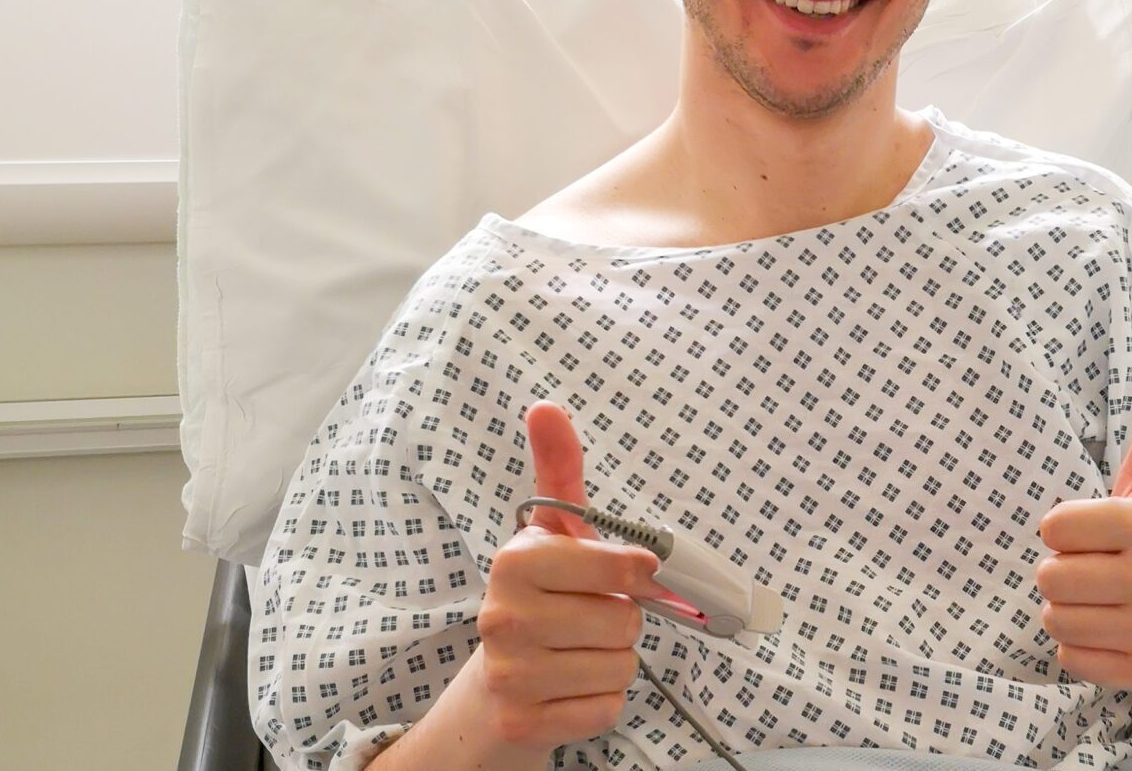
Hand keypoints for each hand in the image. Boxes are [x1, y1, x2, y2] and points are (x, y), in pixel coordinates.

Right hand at [467, 402, 663, 751]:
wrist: (494, 689)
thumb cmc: (541, 599)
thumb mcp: (552, 534)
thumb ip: (559, 471)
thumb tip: (546, 407)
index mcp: (516, 562)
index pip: (624, 565)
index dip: (637, 573)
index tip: (625, 575)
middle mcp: (503, 616)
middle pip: (626, 620)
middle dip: (622, 621)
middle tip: (588, 619)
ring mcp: (509, 674)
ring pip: (620, 665)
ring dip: (612, 662)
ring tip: (576, 653)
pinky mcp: (520, 724)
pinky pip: (606, 708)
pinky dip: (600, 702)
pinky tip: (569, 689)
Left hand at [1035, 354, 1131, 694]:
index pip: (1054, 527)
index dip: (1066, 527)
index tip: (1095, 529)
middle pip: (1050, 575)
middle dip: (1065, 568)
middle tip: (1098, 565)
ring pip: (1055, 618)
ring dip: (1068, 608)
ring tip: (1102, 596)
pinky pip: (1070, 659)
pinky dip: (1080, 646)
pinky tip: (1109, 628)